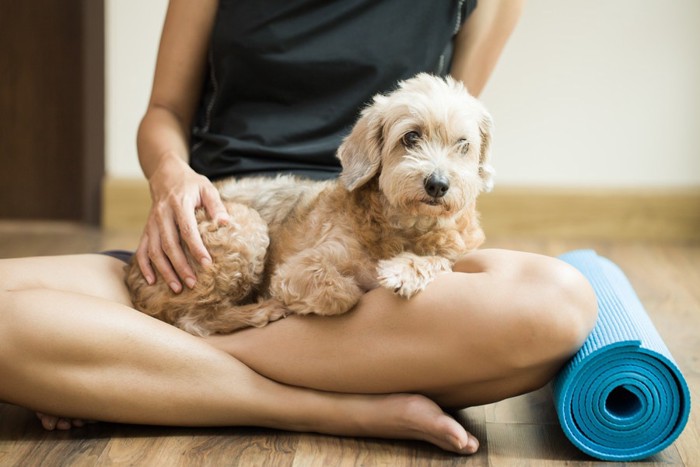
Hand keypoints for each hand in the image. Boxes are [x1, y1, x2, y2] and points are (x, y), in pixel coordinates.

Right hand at [136, 157, 228, 292]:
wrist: (165, 174)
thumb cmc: (191, 184)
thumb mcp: (207, 188)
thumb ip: (216, 205)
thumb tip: (225, 223)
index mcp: (179, 204)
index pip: (187, 230)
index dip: (196, 248)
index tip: (207, 264)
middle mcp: (162, 215)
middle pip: (169, 244)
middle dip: (180, 266)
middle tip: (192, 284)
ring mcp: (152, 223)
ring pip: (154, 250)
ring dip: (164, 270)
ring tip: (177, 288)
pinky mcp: (147, 228)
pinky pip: (142, 249)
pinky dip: (144, 266)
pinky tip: (152, 281)